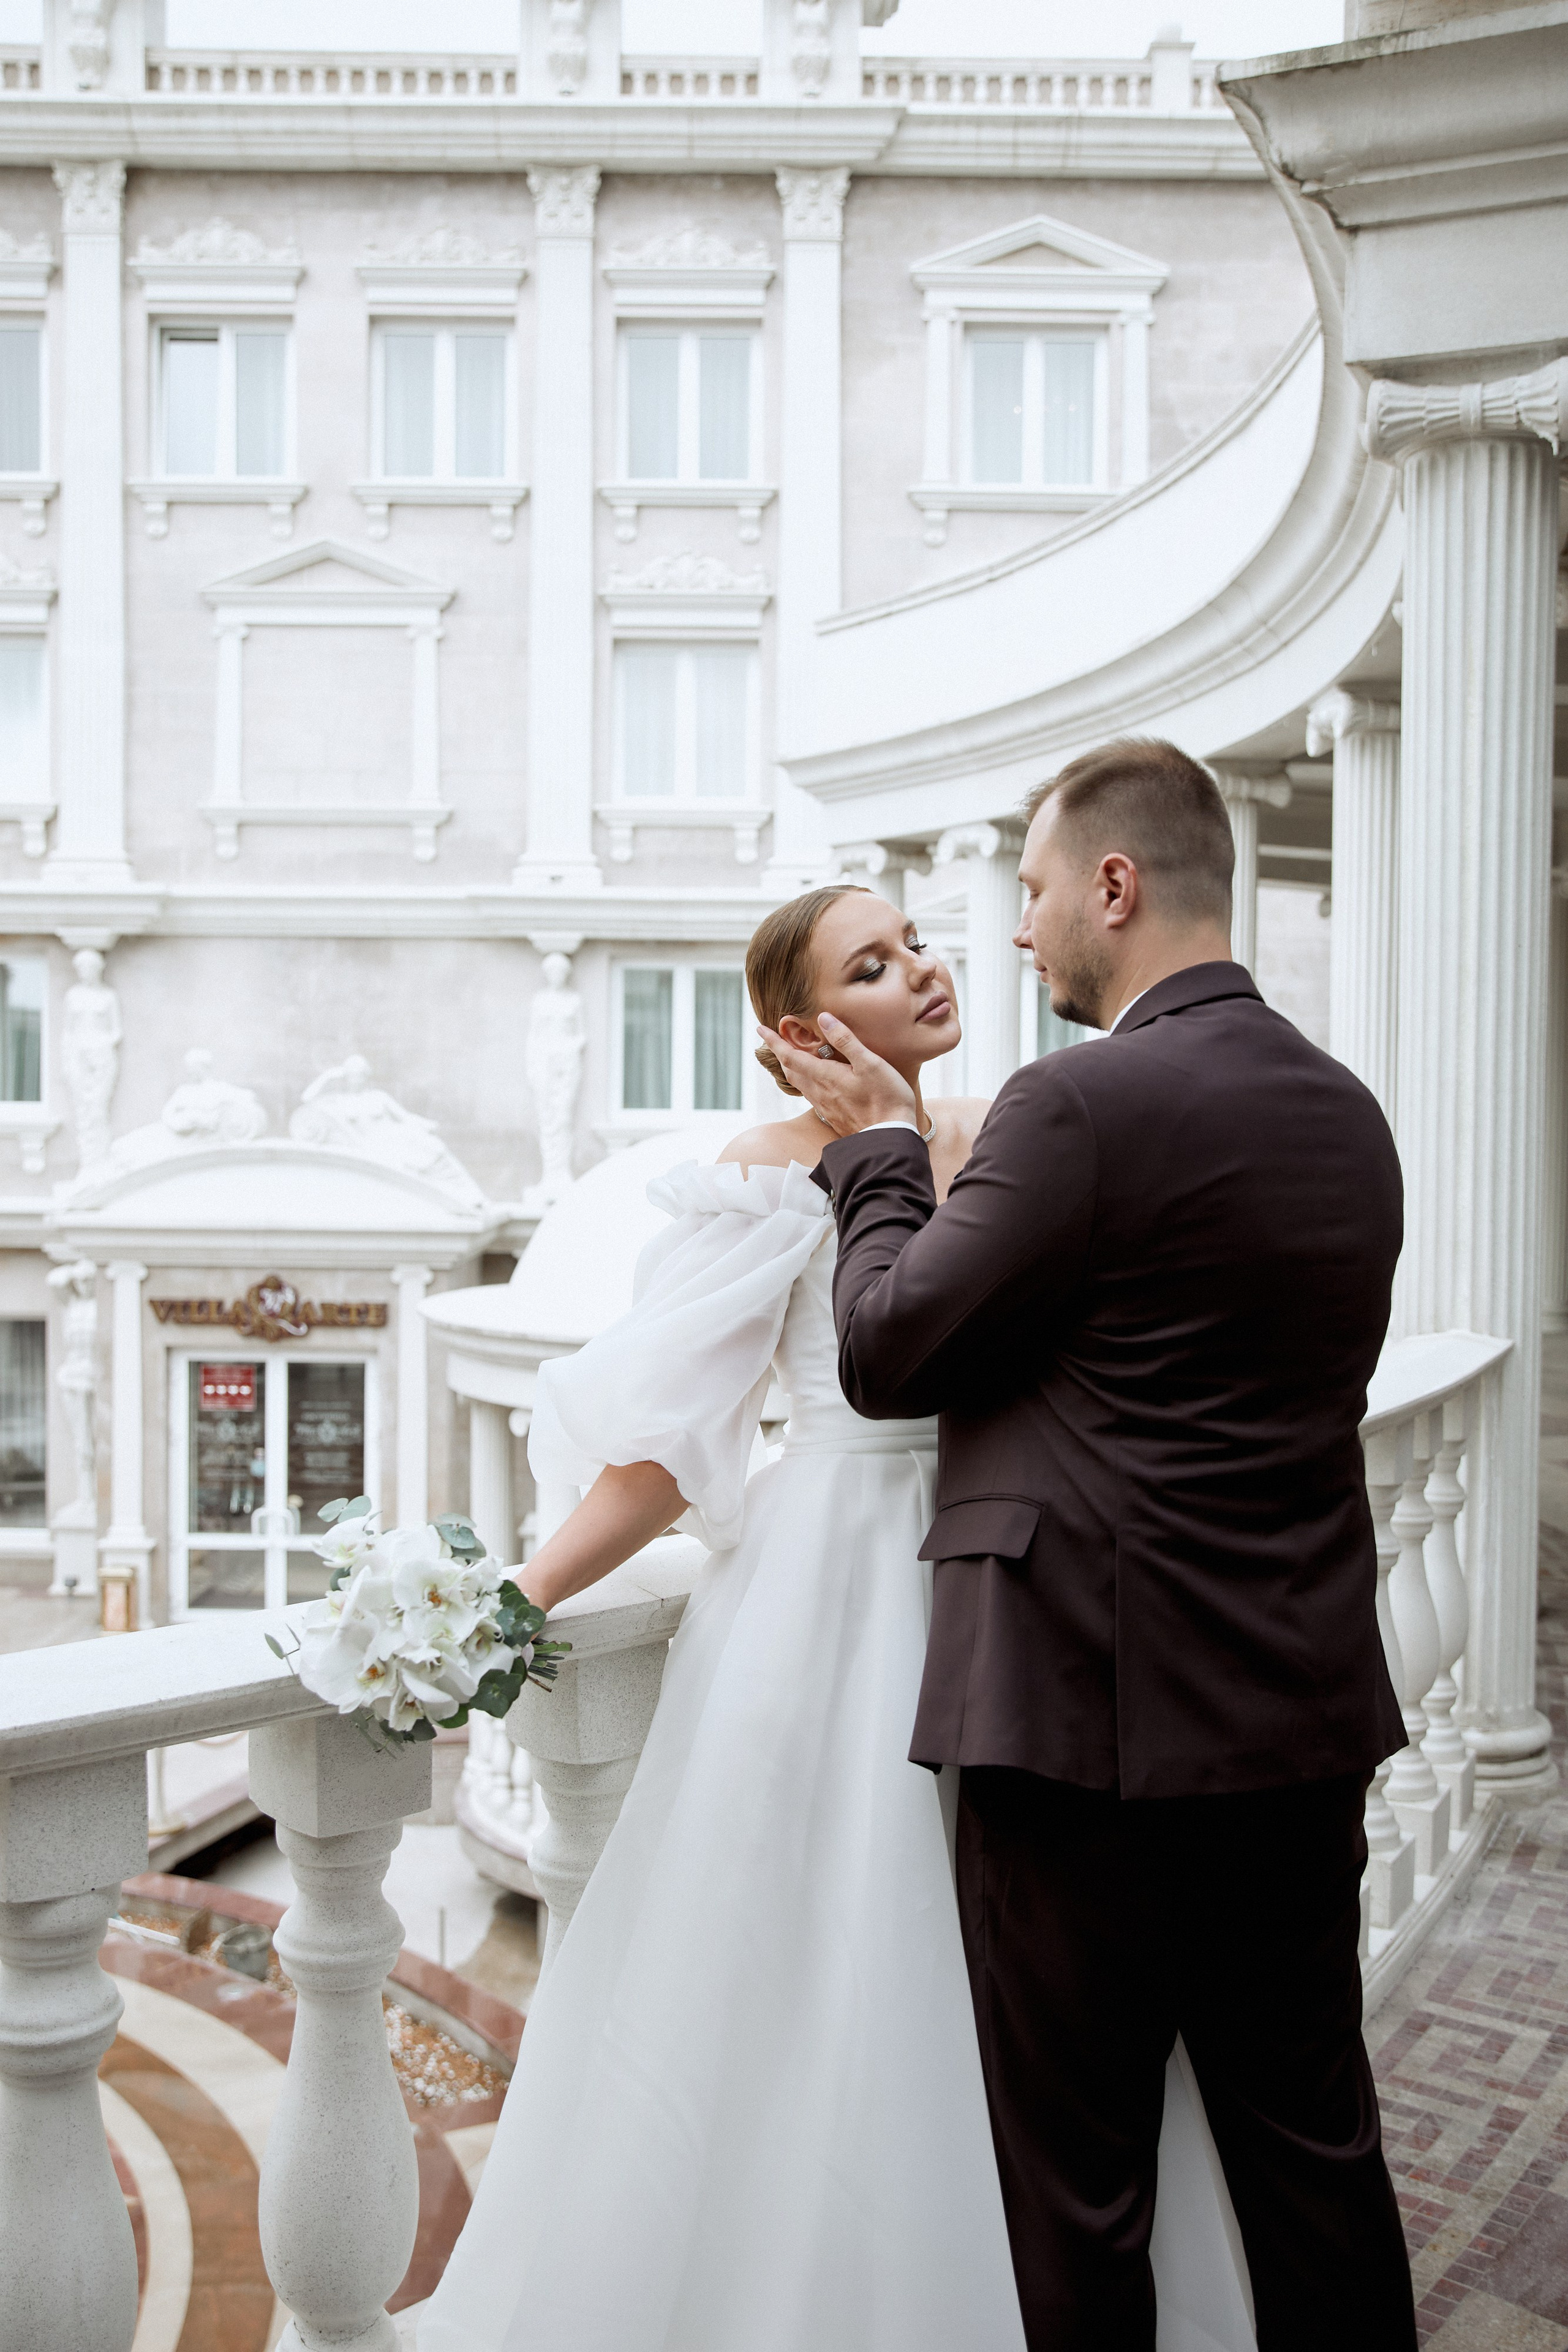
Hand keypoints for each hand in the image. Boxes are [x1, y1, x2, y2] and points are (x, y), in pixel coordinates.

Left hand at [757, 1011, 917, 1136]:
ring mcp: (827, 1108)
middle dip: (780, 1054)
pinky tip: (817, 1082)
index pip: (790, 1056)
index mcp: (825, 1076)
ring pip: (801, 1085)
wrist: (890, 1140)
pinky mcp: (835, 1118)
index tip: (761, 1028)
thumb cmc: (886, 1099)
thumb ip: (845, 1040)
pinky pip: (813, 1097)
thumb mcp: (870, 1063)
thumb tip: (823, 1018)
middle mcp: (820, 1093)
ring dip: (792, 1069)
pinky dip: (807, 1083)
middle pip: (791, 1071)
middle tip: (774, 1040)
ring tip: (792, 1057)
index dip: (774, 1041)